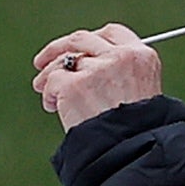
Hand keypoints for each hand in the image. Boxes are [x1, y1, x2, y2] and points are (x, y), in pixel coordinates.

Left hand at [31, 23, 163, 129]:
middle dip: (58, 49)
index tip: (75, 48)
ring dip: (48, 76)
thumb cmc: (136, 133)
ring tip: (45, 92)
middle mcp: (120, 57)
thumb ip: (118, 73)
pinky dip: (48, 94)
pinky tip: (53, 107)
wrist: (132, 152)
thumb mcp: (139, 94)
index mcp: (142, 56)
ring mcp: (96, 69)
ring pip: (62, 61)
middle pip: (80, 40)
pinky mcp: (75, 85)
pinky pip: (52, 80)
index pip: (111, 33)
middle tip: (42, 62)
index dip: (89, 39)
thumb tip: (81, 63)